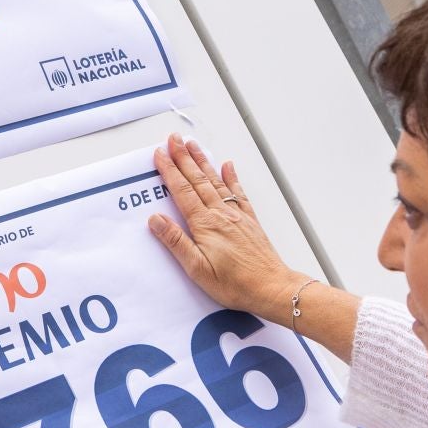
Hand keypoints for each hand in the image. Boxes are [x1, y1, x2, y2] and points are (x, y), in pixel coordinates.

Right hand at [149, 135, 307, 325]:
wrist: (271, 288)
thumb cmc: (236, 284)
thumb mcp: (197, 269)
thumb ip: (176, 242)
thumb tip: (156, 220)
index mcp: (206, 225)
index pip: (182, 191)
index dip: (169, 171)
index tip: (160, 154)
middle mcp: (221, 214)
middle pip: (198, 179)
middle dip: (184, 157)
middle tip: (173, 139)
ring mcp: (237, 215)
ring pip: (216, 181)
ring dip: (202, 161)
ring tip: (193, 145)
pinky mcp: (249, 221)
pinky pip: (238, 193)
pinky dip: (231, 177)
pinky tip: (227, 166)